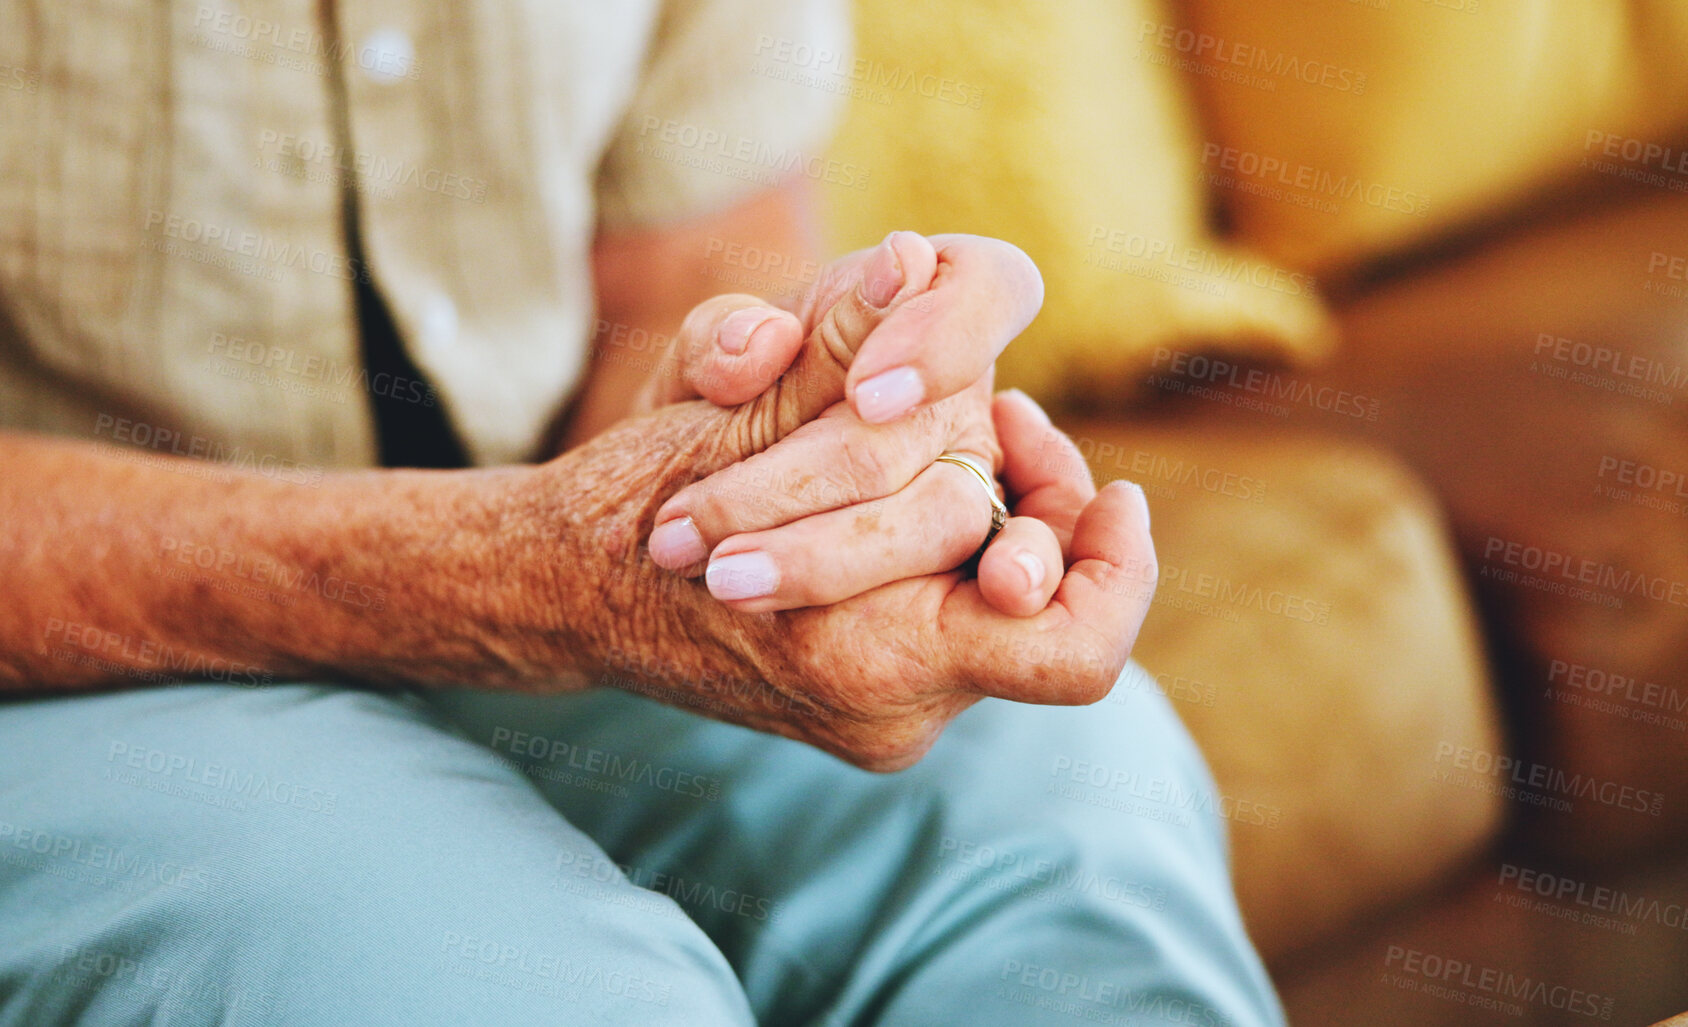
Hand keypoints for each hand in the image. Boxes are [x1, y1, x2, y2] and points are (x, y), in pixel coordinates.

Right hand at [524, 286, 1156, 769]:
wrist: (566, 594)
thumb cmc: (636, 497)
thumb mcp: (728, 405)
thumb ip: (832, 339)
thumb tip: (913, 258)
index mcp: (867, 655)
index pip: (1072, 647)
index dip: (1117, 567)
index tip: (1122, 490)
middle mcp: (889, 709)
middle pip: (1040, 600)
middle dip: (1041, 498)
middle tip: (1018, 418)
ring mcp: (879, 716)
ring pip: (1004, 611)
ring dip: (1000, 516)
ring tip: (974, 433)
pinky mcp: (871, 702)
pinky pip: (960, 622)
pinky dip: (955, 548)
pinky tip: (922, 480)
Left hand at [629, 231, 1045, 613]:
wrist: (687, 507)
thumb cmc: (706, 410)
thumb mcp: (694, 365)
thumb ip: (721, 339)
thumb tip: (763, 343)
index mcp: (920, 304)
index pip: (992, 286)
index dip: (946, 337)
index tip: (867, 395)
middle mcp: (965, 400)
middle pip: (942, 432)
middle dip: (814, 481)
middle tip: (699, 525)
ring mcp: (974, 488)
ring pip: (947, 522)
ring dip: (826, 558)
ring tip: (721, 578)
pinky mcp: (956, 576)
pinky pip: (957, 601)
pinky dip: (885, 611)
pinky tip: (812, 631)